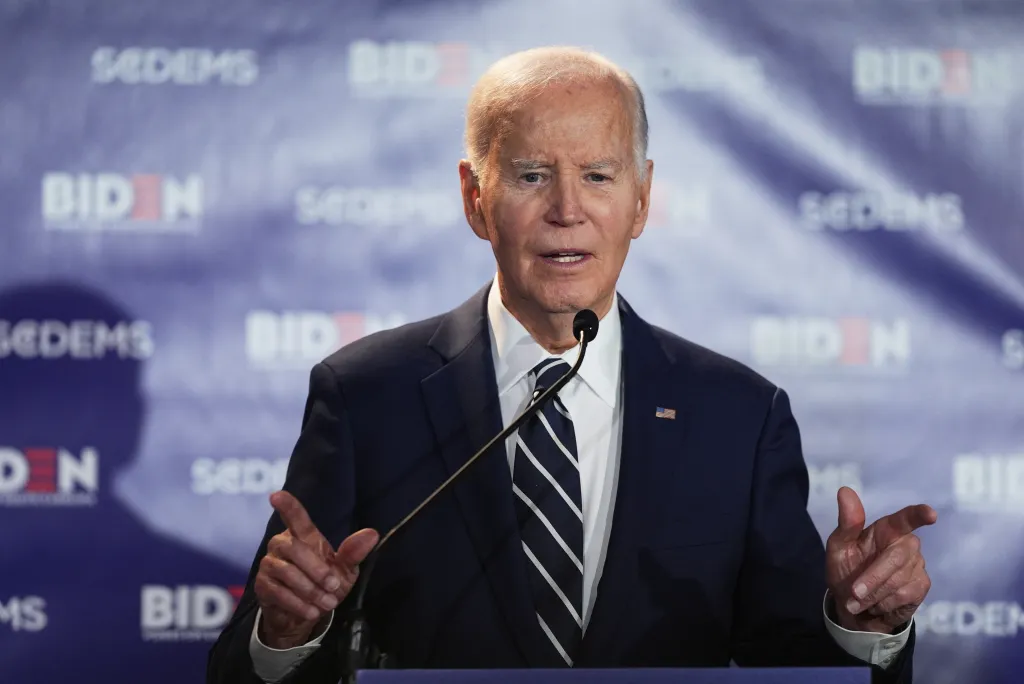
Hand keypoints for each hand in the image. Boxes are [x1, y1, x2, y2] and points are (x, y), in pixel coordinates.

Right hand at [254, 490, 378, 648]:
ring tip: (327, 603)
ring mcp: (269, 564)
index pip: (295, 517)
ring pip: (286, 572)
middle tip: (334, 586)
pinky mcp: (262, 585)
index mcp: (304, 536)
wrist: (308, 614)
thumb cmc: (326, 585)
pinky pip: (277, 592)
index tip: (276, 495)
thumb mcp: (345, 571)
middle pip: (293, 548)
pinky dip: (297, 603)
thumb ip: (353, 553)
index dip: (287, 506)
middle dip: (316, 569)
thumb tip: (372, 534)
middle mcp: (282, 545)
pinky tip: (311, 612)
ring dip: (309, 590)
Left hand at [825, 487, 936, 633]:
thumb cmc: (847, 570)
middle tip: (853, 593)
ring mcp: (917, 564)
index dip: (918, 515)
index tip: (930, 514)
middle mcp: (906, 543)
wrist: (853, 608)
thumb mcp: (839, 547)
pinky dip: (884, 603)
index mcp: (886, 529)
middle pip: (896, 557)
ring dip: (873, 594)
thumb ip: (846, 523)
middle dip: (872, 578)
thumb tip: (845, 490)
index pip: (905, 518)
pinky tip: (876, 604)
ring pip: (898, 580)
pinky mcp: (922, 585)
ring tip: (858, 601)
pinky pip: (905, 595)